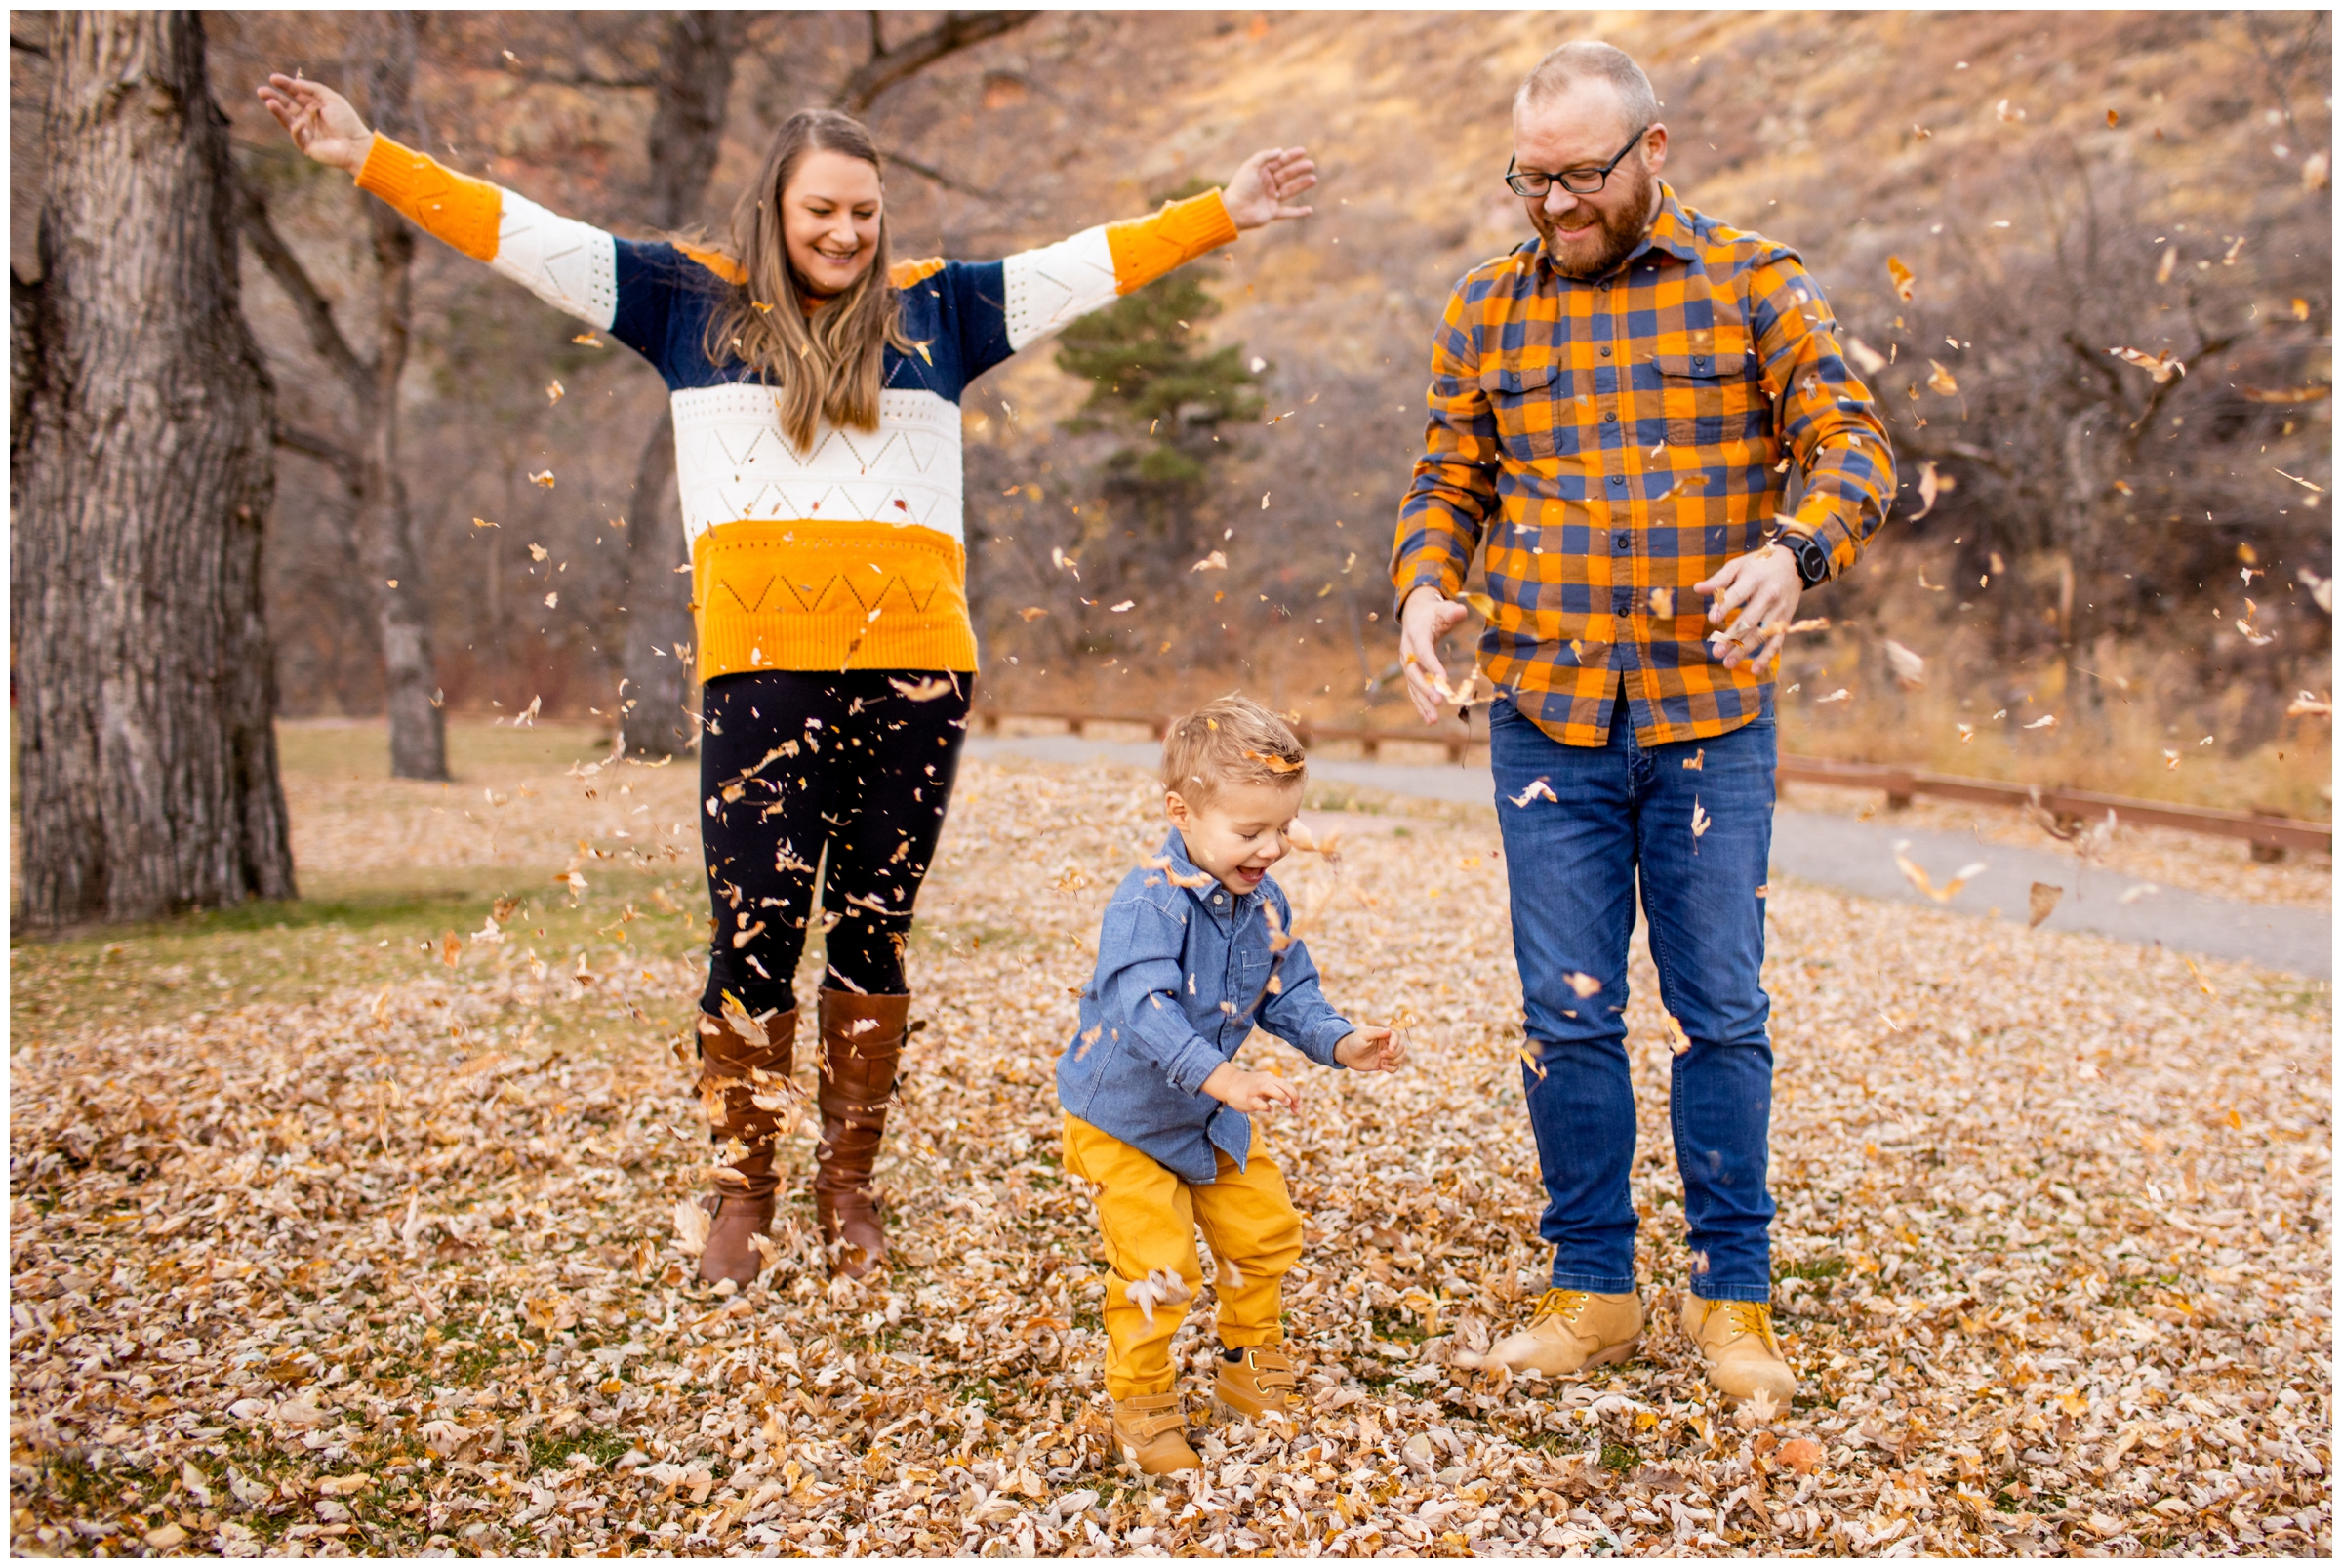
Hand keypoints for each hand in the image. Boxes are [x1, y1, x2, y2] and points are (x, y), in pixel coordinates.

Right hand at [256, 74, 373, 174]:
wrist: (355, 145)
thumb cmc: (346, 121)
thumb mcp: (331, 98)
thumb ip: (313, 89)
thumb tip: (294, 83)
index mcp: (317, 105)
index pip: (297, 93)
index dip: (285, 85)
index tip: (273, 78)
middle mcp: (310, 117)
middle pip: (288, 105)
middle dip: (274, 97)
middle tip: (261, 91)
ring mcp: (307, 131)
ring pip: (288, 119)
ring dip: (277, 111)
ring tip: (269, 102)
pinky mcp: (306, 145)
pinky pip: (296, 134)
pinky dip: (297, 127)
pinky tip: (300, 122)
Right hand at [1200, 1061, 1300, 1113]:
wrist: (1229, 1083)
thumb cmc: (1250, 1087)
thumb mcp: (1265, 1086)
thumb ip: (1277, 1091)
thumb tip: (1292, 1101)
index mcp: (1270, 1078)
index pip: (1287, 1085)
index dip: (1295, 1096)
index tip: (1298, 1107)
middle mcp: (1264, 1081)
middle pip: (1283, 1085)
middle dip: (1293, 1096)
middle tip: (1297, 1107)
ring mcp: (1256, 1089)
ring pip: (1272, 1089)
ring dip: (1282, 1096)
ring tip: (1287, 1103)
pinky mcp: (1248, 1097)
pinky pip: (1259, 1102)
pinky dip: (1266, 1107)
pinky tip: (1269, 1109)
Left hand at [1221, 148, 1316, 230]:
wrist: (1234, 210)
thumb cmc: (1241, 186)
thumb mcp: (1251, 166)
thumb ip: (1265, 157)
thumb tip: (1280, 151)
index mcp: (1261, 172)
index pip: (1279, 162)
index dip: (1291, 157)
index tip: (1303, 151)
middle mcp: (1267, 184)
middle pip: (1286, 175)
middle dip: (1299, 170)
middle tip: (1310, 165)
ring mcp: (1270, 198)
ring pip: (1290, 191)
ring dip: (1302, 185)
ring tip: (1313, 179)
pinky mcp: (1272, 212)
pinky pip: (1288, 212)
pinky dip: (1298, 212)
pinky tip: (1310, 210)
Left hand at [1335, 1026, 1404, 1073]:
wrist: (1347, 1054)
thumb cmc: (1354, 1042)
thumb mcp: (1363, 1035)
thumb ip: (1375, 1033)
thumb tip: (1389, 1031)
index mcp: (1383, 1035)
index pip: (1396, 1037)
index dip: (1396, 1043)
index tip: (1389, 1050)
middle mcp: (1387, 1044)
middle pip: (1401, 1048)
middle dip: (1394, 1054)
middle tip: (1381, 1055)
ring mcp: (1387, 1054)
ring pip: (1401, 1057)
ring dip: (1394, 1061)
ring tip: (1382, 1062)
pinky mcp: (1384, 1064)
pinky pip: (1396, 1067)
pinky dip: (1392, 1069)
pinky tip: (1382, 1067)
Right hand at [1398, 586, 1470, 724]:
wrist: (1415, 615)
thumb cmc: (1433, 612)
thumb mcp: (1443, 609)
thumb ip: (1452, 611)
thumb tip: (1462, 611)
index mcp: (1416, 635)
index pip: (1423, 652)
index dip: (1432, 665)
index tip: (1444, 679)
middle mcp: (1407, 652)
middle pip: (1414, 673)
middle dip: (1425, 688)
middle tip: (1438, 702)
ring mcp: (1407, 665)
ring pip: (1413, 686)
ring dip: (1422, 703)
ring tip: (1433, 720)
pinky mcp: (1411, 673)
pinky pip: (1414, 691)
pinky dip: (1421, 705)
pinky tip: (1430, 719)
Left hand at [1693, 547, 1802, 671]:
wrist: (1794, 563)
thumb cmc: (1759, 564)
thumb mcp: (1739, 566)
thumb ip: (1719, 579)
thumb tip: (1697, 589)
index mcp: (1755, 579)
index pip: (1739, 595)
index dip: (1725, 607)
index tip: (1712, 620)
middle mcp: (1769, 595)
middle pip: (1750, 619)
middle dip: (1733, 637)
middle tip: (1716, 651)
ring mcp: (1779, 610)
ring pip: (1762, 634)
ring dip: (1745, 650)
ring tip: (1727, 663)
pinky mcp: (1786, 621)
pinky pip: (1777, 641)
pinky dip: (1767, 657)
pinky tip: (1755, 670)